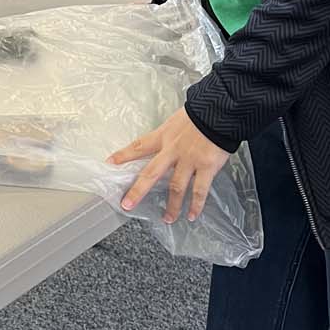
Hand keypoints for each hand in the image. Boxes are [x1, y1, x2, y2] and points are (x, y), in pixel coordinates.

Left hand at [108, 108, 229, 222]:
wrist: (219, 110)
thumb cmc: (200, 113)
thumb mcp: (176, 121)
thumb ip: (170, 136)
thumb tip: (165, 146)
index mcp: (164, 136)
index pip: (139, 146)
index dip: (123, 155)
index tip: (110, 163)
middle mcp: (173, 150)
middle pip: (151, 173)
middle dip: (138, 190)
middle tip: (127, 204)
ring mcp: (189, 160)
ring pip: (176, 187)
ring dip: (171, 206)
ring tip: (167, 219)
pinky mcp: (206, 167)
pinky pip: (199, 190)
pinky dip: (196, 205)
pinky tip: (192, 215)